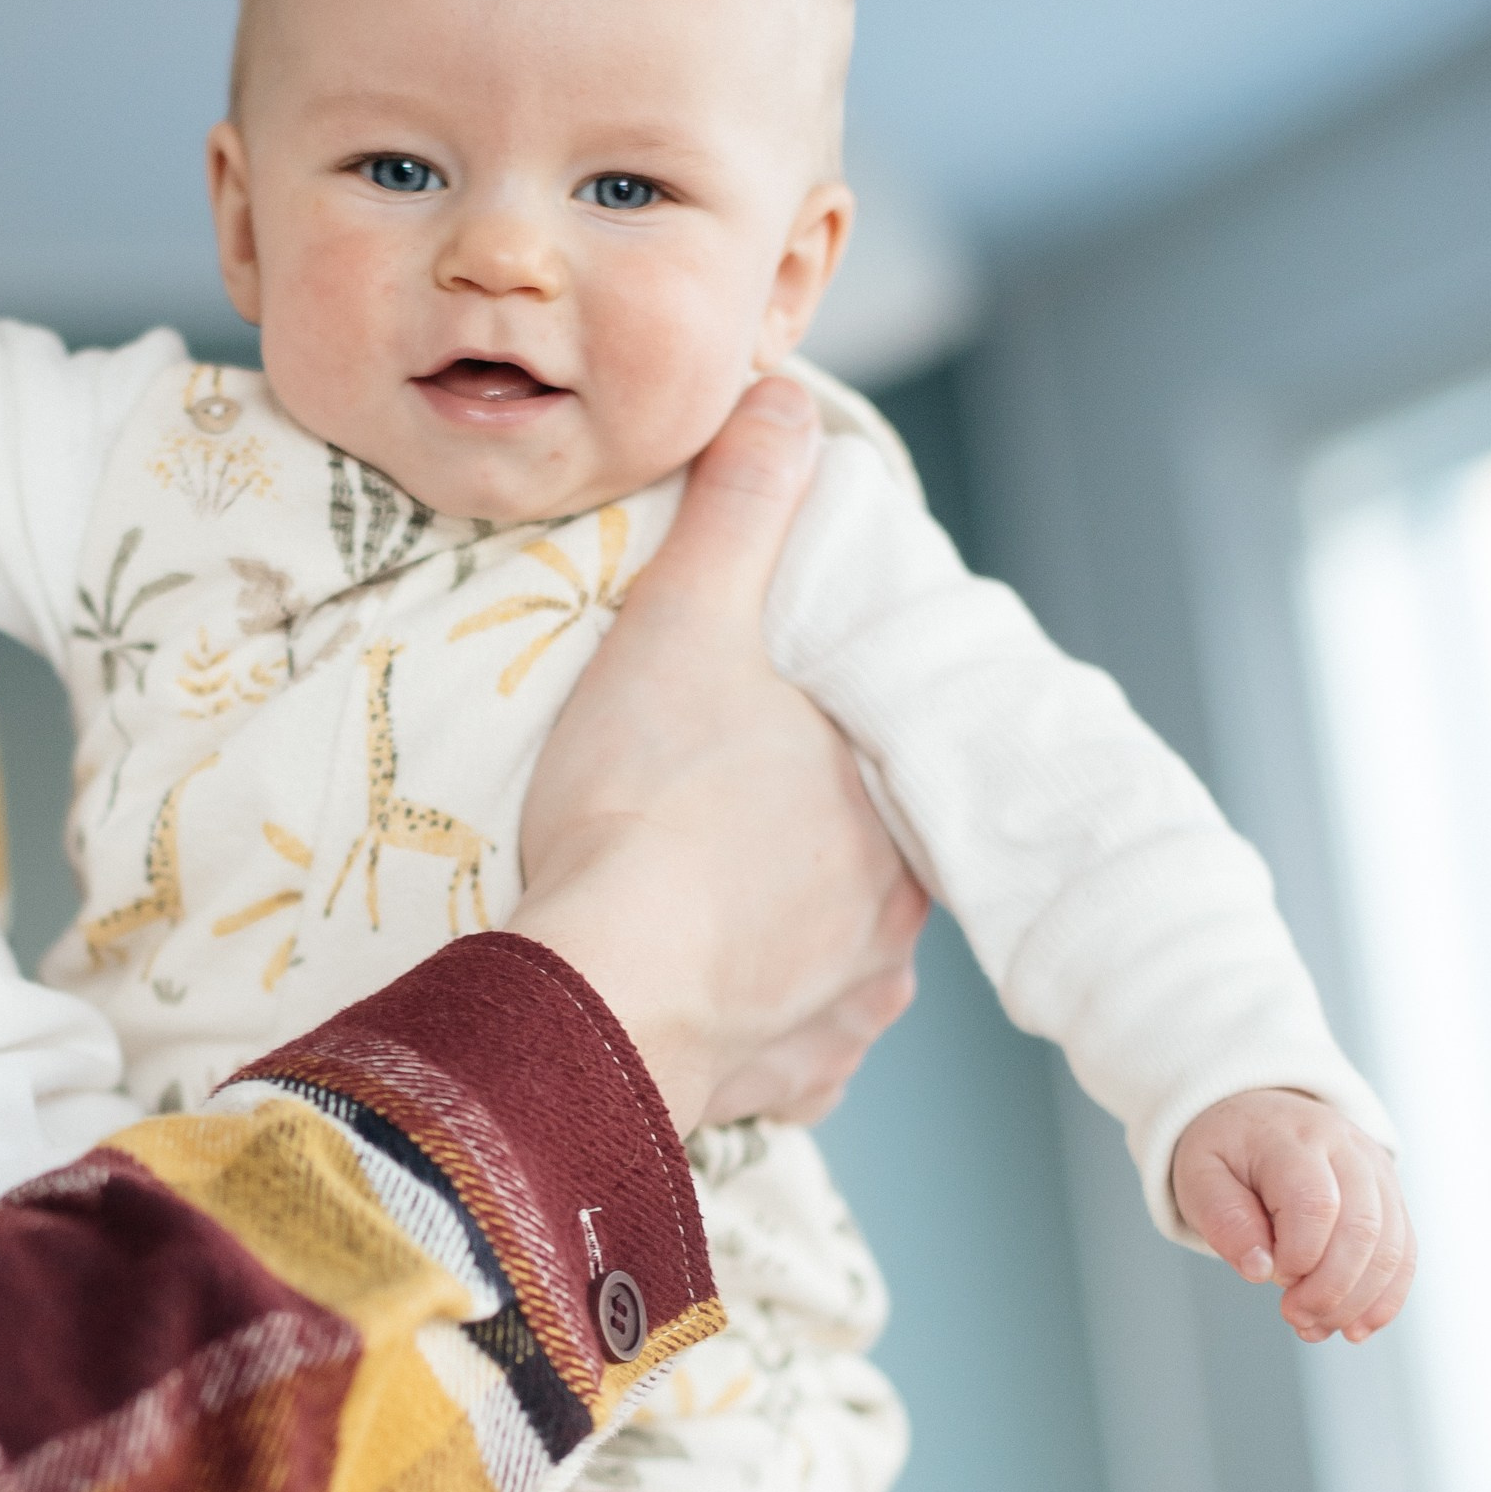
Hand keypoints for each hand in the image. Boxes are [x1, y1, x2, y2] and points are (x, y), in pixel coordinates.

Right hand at [513, 379, 923, 1131]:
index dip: (842, 730)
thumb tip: (786, 403)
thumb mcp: (687, 618)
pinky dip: (745, 1022)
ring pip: (831, 957)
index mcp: (898, 809)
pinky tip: (692, 992)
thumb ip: (742, 508)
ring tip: (699, 905)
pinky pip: (781, 1046)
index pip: (896, 753)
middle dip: (809, 836)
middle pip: (867, 859)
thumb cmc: (645, 802)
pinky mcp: (787, 1088)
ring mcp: (846, 1016)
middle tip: (722, 810)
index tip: (784, 723)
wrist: (590, 995)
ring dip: (783, 935)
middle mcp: (900, 926)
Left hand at [1172, 1088, 1413, 1340]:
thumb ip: (1224, 1221)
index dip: (1299, 1256)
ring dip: (1359, 1301)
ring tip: (1316, 1328)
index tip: (1271, 1277)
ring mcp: (1376, 1171)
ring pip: (1392, 1245)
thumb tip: (1260, 1272)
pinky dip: (1385, 1298)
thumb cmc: (1226, 1154)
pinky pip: (1404, 1253)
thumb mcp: (1200, 1177)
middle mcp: (1346, 1149)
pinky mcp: (1391, 1197)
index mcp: (1292, 1139)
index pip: (1315, 1204)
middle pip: (1363, 1228)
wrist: (1258, 1116)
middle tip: (1295, 1317)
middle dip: (1332, 1289)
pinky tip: (1355, 1327)